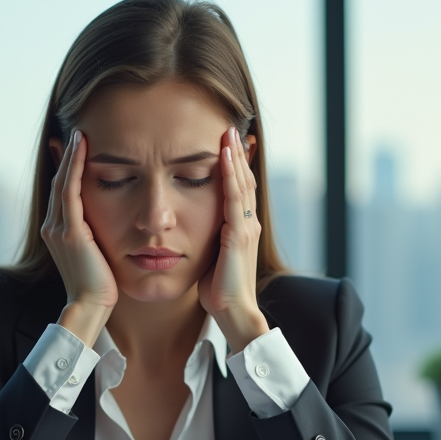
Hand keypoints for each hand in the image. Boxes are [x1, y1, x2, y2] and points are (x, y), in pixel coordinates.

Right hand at [41, 130, 116, 346]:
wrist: (90, 307)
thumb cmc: (100, 286)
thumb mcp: (97, 254)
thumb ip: (96, 236)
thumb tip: (107, 222)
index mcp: (58, 231)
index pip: (63, 191)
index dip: (68, 168)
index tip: (77, 147)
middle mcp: (53, 226)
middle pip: (59, 182)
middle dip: (66, 156)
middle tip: (76, 131)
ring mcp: (59, 228)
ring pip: (63, 182)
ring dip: (71, 156)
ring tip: (80, 133)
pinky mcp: (70, 231)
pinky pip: (71, 191)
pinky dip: (76, 167)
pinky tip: (84, 149)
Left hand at [198, 127, 270, 353]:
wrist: (233, 312)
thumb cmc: (220, 291)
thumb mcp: (212, 258)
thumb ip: (209, 240)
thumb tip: (192, 229)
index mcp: (241, 228)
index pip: (239, 190)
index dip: (236, 166)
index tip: (228, 145)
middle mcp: (247, 224)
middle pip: (244, 180)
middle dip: (238, 154)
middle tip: (231, 127)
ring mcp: (245, 228)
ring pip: (242, 184)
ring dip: (235, 157)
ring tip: (228, 133)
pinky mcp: (238, 235)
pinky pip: (234, 198)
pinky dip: (230, 175)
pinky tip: (224, 157)